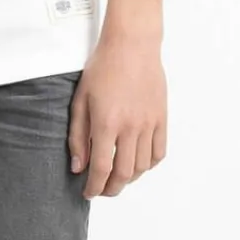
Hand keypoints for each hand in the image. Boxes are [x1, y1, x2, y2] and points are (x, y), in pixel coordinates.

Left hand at [67, 35, 167, 198]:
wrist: (132, 46)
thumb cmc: (102, 68)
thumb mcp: (80, 100)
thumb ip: (78, 136)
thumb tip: (79, 166)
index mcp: (106, 123)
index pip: (101, 169)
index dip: (94, 187)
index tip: (88, 193)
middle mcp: (130, 127)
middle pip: (124, 174)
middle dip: (111, 189)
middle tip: (102, 190)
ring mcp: (149, 123)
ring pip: (142, 167)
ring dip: (129, 179)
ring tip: (117, 178)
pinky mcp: (161, 118)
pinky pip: (158, 152)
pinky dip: (148, 165)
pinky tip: (137, 164)